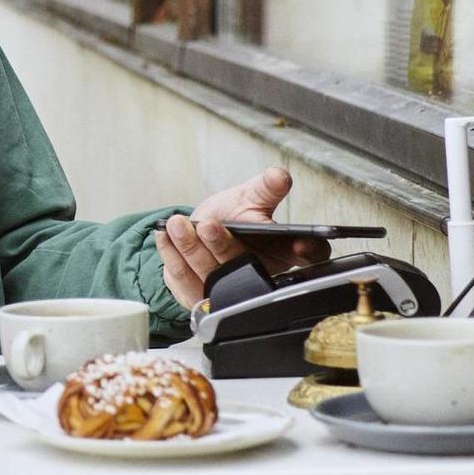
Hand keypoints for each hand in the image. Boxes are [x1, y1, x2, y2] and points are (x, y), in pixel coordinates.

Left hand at [155, 167, 326, 308]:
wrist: (199, 233)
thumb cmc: (233, 218)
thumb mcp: (251, 197)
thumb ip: (265, 188)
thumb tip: (279, 175)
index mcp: (284, 252)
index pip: (309, 256)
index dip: (308, 252)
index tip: (299, 244)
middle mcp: (259, 276)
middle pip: (245, 266)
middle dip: (223, 245)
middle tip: (209, 225)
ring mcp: (230, 292)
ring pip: (210, 273)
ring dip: (191, 248)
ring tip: (178, 224)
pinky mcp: (201, 299)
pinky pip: (184, 280)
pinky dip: (171, 256)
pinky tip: (164, 236)